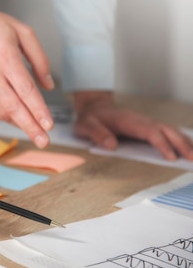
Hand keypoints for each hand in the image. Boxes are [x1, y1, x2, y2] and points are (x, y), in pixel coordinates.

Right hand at [0, 0, 54, 148]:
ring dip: (18, 123)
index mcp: (5, 57)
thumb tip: (48, 85)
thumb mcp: (22, 31)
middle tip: (43, 141)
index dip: (38, 110)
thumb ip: (39, 58)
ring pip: (0, 111)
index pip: (26, 91)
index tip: (49, 124)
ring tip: (34, 131)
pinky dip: (4, 117)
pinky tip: (16, 119)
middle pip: (13, 107)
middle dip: (30, 127)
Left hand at [73, 91, 192, 160]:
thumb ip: (97, 134)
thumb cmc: (90, 119)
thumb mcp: (86, 126)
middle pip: (166, 130)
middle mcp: (141, 121)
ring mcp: (146, 123)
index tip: (171, 158)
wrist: (94, 108)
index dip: (161, 145)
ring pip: (170, 131)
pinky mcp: (147, 127)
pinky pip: (166, 133)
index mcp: (128, 121)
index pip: (150, 132)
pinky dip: (179, 140)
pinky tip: (187, 149)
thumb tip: (111, 145)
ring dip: (184, 142)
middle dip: (181, 143)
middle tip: (192, 159)